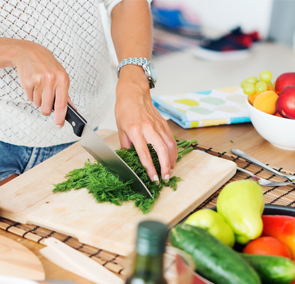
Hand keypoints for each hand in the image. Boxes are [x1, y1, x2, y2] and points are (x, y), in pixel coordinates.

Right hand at [13, 41, 69, 127]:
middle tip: (46, 105)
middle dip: (46, 110)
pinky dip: (32, 95)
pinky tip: (33, 84)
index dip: (60, 117)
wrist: (29, 52)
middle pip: (47, 108)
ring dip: (39, 100)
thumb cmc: (48, 65)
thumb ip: (66, 94)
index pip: (62, 104)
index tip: (59, 124)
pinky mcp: (28, 82)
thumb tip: (72, 109)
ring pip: (38, 104)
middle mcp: (51, 80)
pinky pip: (30, 98)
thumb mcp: (61, 76)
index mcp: (63, 79)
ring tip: (40, 87)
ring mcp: (39, 80)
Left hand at [115, 66, 177, 181]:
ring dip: (171, 161)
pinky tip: (172, 159)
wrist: (134, 92)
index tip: (154, 179)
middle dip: (165, 167)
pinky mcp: (164, 124)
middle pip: (161, 151)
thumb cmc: (125, 109)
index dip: (150, 169)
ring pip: (170, 146)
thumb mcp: (120, 129)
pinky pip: (171, 140)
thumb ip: (126, 146)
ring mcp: (158, 126)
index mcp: (135, 131)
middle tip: (165, 178)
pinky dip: (174, 151)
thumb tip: (129, 159)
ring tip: (170, 171)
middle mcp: (148, 128)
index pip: (145, 154)